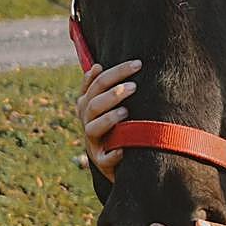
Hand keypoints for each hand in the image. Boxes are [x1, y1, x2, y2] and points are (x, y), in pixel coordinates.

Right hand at [75, 59, 140, 179]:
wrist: (122, 160)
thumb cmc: (122, 124)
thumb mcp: (115, 103)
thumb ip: (112, 85)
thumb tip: (101, 63)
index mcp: (89, 105)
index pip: (96, 84)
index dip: (114, 73)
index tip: (137, 64)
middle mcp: (88, 121)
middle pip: (93, 104)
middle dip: (112, 93)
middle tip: (134, 86)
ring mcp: (93, 142)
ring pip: (92, 128)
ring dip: (108, 119)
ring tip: (125, 112)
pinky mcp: (102, 162)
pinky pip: (103, 159)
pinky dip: (112, 154)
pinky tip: (122, 150)